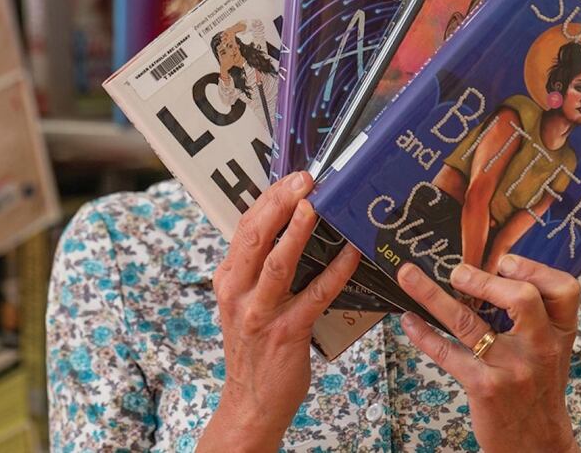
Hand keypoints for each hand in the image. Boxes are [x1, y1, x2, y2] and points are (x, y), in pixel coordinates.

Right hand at [197, 171, 360, 451]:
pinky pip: (315, 295)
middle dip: (280, 202)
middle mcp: (238, 292)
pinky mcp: (287, 332)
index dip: (270, 197)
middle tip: (305, 180)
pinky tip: (352, 252)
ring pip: (278, 263)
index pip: (246, 226)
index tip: (293, 177)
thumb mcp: (243, 299)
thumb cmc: (254, 344)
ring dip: (297, 232)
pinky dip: (336, 270)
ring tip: (315, 206)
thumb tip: (290, 220)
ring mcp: (261, 313)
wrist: (250, 402)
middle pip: (256, 236)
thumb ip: (258, 264)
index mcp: (228, 278)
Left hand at [397, 256, 580, 452]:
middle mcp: (540, 346)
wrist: (538, 446)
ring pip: (468, 322)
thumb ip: (532, 313)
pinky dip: (424, 334)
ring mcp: (512, 367)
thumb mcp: (549, 347)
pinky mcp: (485, 387)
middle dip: (484, 280)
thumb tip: (485, 269)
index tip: (504, 261)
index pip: (563, 289)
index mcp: (560, 331)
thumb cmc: (537, 387)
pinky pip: (448, 353)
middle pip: (522, 298)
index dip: (534, 268)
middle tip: (456, 271)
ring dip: (432, 295)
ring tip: (409, 276)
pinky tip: (410, 321)